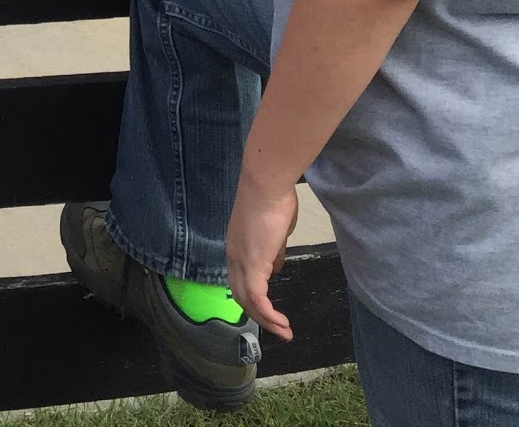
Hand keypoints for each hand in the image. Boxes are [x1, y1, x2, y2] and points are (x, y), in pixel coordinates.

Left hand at [226, 172, 299, 341]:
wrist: (266, 186)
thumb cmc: (274, 201)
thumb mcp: (274, 232)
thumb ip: (272, 251)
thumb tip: (274, 268)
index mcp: (236, 248)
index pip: (239, 280)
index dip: (253, 298)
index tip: (270, 311)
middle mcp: (233, 256)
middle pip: (240, 295)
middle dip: (259, 316)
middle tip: (278, 329)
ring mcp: (240, 260)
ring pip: (247, 300)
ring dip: (266, 320)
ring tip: (284, 332)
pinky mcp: (253, 264)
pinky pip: (257, 297)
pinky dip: (268, 314)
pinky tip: (281, 323)